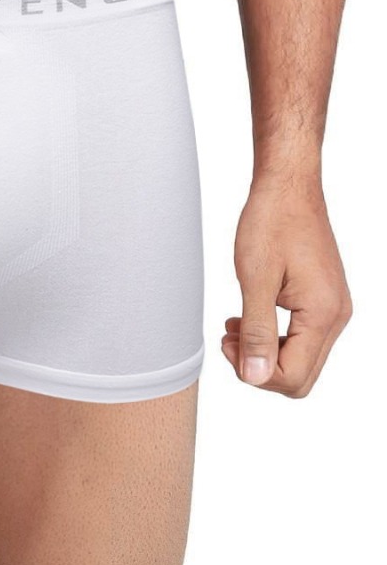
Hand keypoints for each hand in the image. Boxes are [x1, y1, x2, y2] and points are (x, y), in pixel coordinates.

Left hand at [222, 173, 351, 396]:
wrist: (288, 186)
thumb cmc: (272, 221)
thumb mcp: (255, 279)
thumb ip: (256, 331)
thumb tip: (254, 377)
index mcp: (322, 313)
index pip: (294, 376)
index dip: (256, 372)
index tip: (228, 345)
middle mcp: (336, 315)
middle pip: (301, 374)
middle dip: (261, 366)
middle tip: (229, 340)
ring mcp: (333, 307)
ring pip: (302, 357)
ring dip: (266, 350)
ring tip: (233, 327)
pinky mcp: (324, 298)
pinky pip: (303, 335)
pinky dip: (274, 334)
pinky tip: (247, 318)